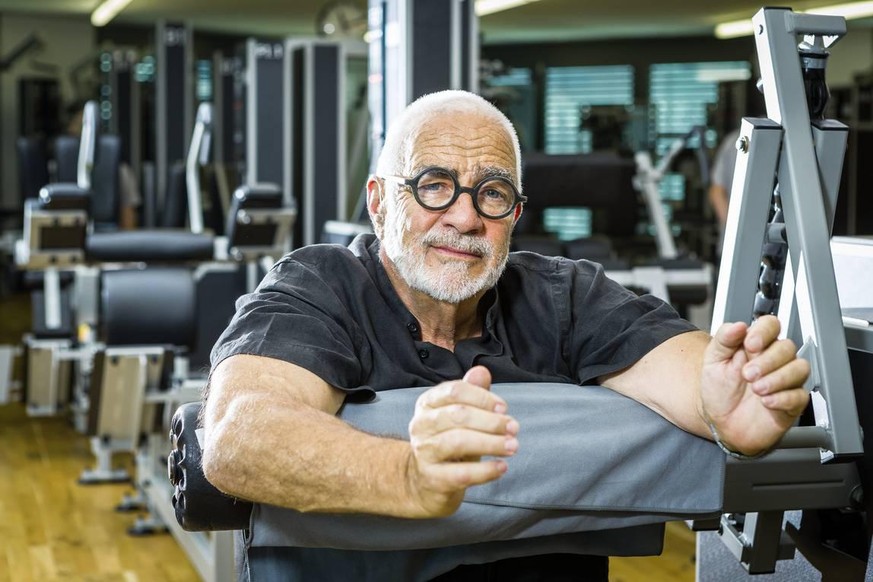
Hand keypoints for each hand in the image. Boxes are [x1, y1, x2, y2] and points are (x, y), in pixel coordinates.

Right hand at [406, 366, 518, 516]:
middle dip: (491, 421)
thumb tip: (482, 371)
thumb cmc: (449, 442)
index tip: (504, 408)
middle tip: (514, 428)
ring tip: (513, 446)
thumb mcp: (461, 416)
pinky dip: (485, 470)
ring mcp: (424, 452)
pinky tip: (502, 467)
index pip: (454, 391)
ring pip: (457, 442)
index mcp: (428, 403)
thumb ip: (473, 394)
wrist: (424, 481)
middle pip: (457, 415)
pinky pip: (460, 473)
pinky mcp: (432, 479)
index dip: (483, 397)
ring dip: (490, 443)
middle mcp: (421, 425)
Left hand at [701, 315, 809, 455]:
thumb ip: (723, 339)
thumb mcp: (713, 361)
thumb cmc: (719, 390)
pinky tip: (766, 401)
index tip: (750, 344)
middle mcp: (774, 360)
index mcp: (756, 346)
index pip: (771, 325)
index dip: (764, 331)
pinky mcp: (792, 402)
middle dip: (767, 360)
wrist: (720, 422)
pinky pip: (800, 395)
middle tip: (748, 374)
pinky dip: (783, 398)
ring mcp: (785, 380)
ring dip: (777, 378)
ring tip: (756, 389)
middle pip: (787, 347)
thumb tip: (737, 325)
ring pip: (800, 368)